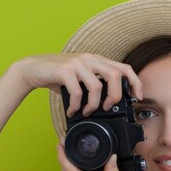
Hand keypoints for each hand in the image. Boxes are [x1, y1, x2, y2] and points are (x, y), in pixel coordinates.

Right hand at [15, 52, 143, 115]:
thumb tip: (111, 104)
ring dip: (94, 104)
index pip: (124, 67)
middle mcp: (89, 58)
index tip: (138, 97)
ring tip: (87, 112)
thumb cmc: (59, 76)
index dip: (135, 82)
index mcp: (97, 60)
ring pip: (97, 85)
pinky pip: (77, 91)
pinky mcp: (64, 70)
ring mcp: (77, 63)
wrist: (33, 69)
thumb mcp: (81, 77)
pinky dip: (76, 105)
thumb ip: (95, 84)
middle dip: (115, 96)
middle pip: (115, 75)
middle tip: (108, 108)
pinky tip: (73, 111)